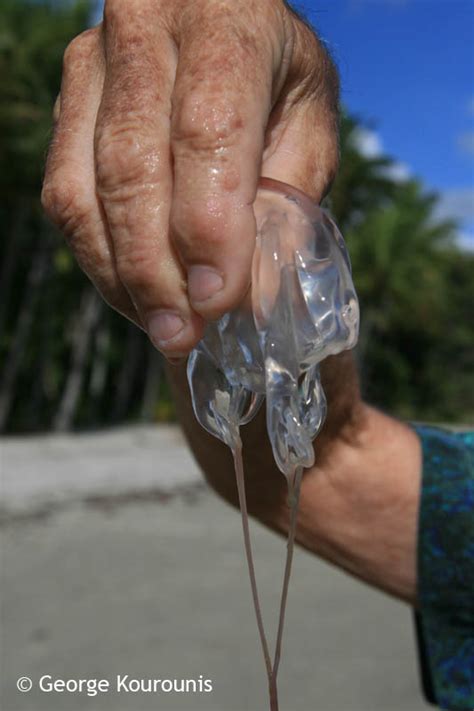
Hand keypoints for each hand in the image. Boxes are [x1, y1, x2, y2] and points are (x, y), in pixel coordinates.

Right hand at [42, 0, 338, 359]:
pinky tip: (133, 289)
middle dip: (155, 269)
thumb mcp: (309, 123)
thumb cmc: (277, 75)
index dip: (209, 228)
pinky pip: (63, 193)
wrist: (219, 15)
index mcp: (229, 22)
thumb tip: (251, 299)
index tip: (217, 300)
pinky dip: (96, 255)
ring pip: (82, 189)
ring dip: (119, 274)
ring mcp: (94, 64)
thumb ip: (289, 201)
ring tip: (160, 324)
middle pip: (132, 168)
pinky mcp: (68, 102)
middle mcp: (147, 29)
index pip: (208, 133)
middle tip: (181, 334)